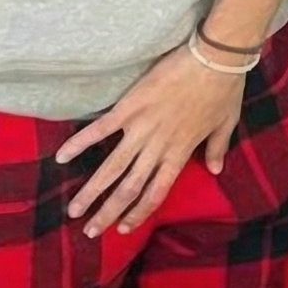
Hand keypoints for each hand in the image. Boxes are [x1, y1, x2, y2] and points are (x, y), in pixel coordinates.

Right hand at [54, 45, 246, 236]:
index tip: (123, 229)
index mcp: (180, 153)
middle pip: (128, 188)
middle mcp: (157, 147)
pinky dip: (80, 143)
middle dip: (107, 212)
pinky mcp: (130, 106)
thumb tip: (215, 171)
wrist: (216, 56)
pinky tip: (61, 156)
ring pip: (112, 167)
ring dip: (91, 190)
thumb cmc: (225, 88)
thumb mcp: (226, 123)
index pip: (156, 193)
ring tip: (73, 210)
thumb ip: (217, 148)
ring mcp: (141, 128)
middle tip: (89, 231)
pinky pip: (100, 129)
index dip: (138, 213)